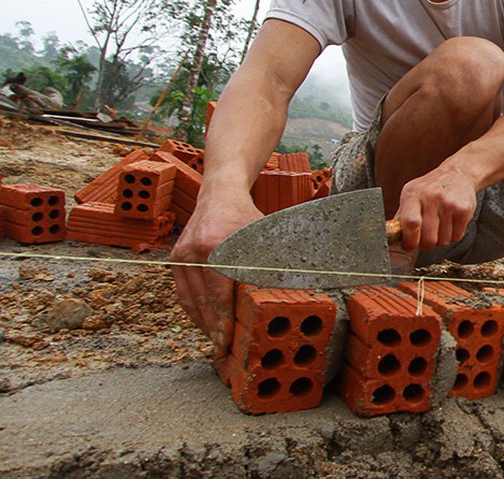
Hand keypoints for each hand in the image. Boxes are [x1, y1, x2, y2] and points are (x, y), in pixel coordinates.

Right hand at [169, 193, 261, 355]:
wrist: (219, 194)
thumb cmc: (246, 217)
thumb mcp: (263, 239)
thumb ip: (269, 267)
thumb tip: (285, 295)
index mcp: (215, 246)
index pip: (217, 295)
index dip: (222, 323)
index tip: (225, 344)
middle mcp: (193, 251)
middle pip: (202, 301)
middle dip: (212, 329)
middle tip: (222, 351)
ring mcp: (181, 254)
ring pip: (190, 299)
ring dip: (203, 322)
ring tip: (215, 340)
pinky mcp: (175, 258)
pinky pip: (183, 291)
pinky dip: (195, 308)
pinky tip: (206, 321)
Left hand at [394, 166, 477, 251]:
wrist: (457, 174)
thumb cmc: (430, 189)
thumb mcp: (411, 195)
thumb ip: (401, 217)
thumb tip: (390, 237)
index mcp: (413, 194)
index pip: (410, 223)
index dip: (409, 241)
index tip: (410, 245)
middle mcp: (431, 197)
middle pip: (428, 238)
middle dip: (426, 244)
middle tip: (426, 235)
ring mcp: (449, 203)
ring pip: (443, 241)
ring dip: (441, 239)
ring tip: (440, 225)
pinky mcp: (464, 209)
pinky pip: (456, 237)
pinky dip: (453, 235)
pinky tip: (451, 222)